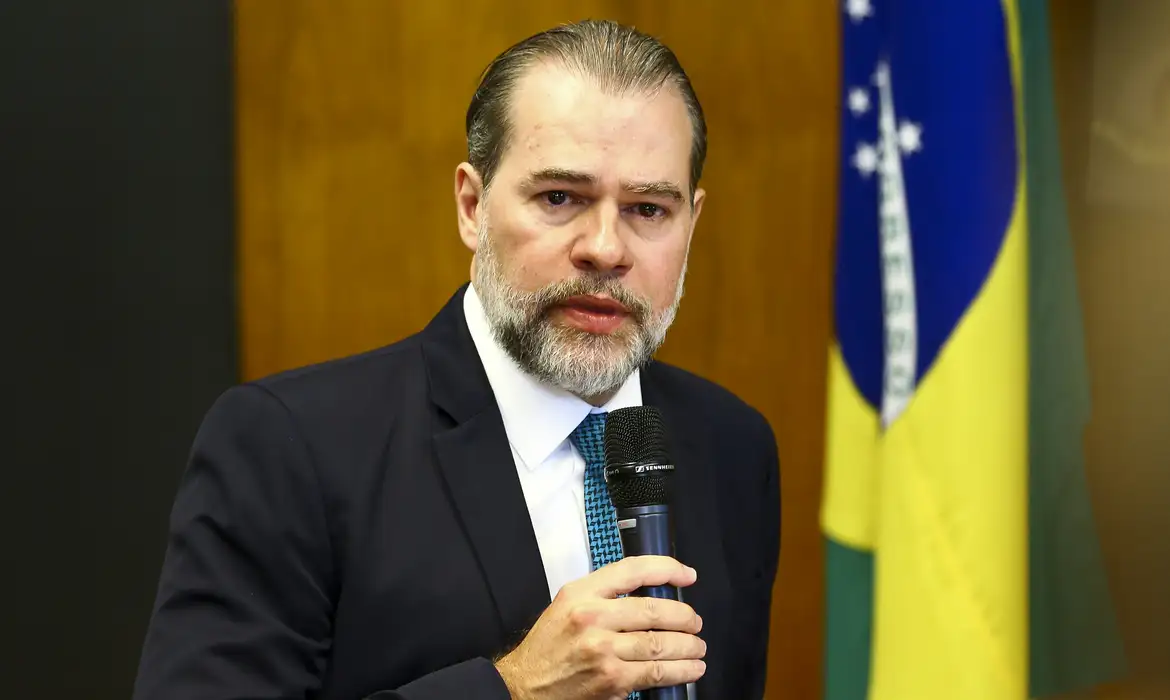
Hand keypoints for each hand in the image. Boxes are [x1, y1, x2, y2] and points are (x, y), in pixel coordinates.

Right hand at [493, 555, 705, 699]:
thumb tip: (651, 592)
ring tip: (697, 647)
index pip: (633, 570)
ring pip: (660, 643)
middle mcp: (592, 617)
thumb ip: (603, 594)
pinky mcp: (611, 679)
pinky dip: (681, 671)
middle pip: (654, 610)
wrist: (525, 686)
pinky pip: (656, 672)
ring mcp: (603, 650)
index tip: (688, 576)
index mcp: (581, 593)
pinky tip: (691, 668)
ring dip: (689, 646)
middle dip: (685, 617)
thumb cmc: (549, 646)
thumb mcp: (567, 605)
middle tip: (695, 622)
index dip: (667, 568)